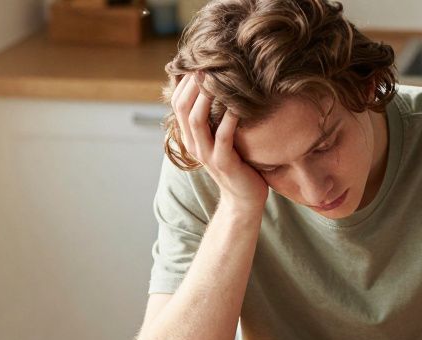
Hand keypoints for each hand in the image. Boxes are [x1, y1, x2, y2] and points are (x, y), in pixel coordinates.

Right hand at [170, 73, 268, 213]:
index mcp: (191, 136)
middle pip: (183, 107)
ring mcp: (207, 154)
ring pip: (196, 120)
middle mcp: (194, 144)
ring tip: (217, 77)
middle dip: (194, 84)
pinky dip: (229, 118)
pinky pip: (223, 136)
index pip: (177, 102)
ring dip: (206, 97)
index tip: (201, 61)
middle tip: (208, 63)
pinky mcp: (224, 163)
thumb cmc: (238, 161)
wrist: (244, 197)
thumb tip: (216, 86)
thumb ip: (215, 116)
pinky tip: (238, 104)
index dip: (185, 81)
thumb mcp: (221, 136)